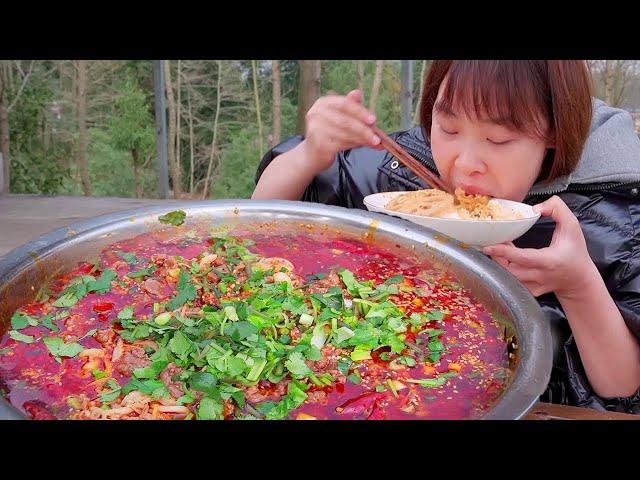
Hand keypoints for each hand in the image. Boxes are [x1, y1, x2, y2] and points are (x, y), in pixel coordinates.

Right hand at [302, 89, 381, 173]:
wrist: (312, 155)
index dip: (360, 111)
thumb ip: (351, 107)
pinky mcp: (319, 144)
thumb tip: (358, 93)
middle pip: (346, 121)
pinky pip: (342, 144)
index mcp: (323, 103)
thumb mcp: (341, 117)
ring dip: (362, 139)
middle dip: (364, 130)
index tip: (373, 120)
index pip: (344, 104)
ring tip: (374, 143)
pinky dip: (354, 146)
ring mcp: (316, 129)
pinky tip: (362, 147)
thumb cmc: (329, 134)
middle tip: (377, 138)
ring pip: (346, 134)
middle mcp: (316, 114)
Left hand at [483, 196, 598, 298]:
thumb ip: (557, 209)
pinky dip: (504, 271)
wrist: (579, 278)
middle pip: (509, 270)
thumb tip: (535, 208)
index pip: (523, 258)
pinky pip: (511, 283)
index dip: (504, 252)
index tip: (489, 246)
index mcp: (549, 261)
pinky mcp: (529, 291)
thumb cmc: (575, 251)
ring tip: (499, 248)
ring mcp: (534, 286)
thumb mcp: (572, 226)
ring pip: (508, 278)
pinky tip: (505, 259)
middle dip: (496, 256)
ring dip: (499, 262)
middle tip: (492, 242)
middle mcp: (540, 276)